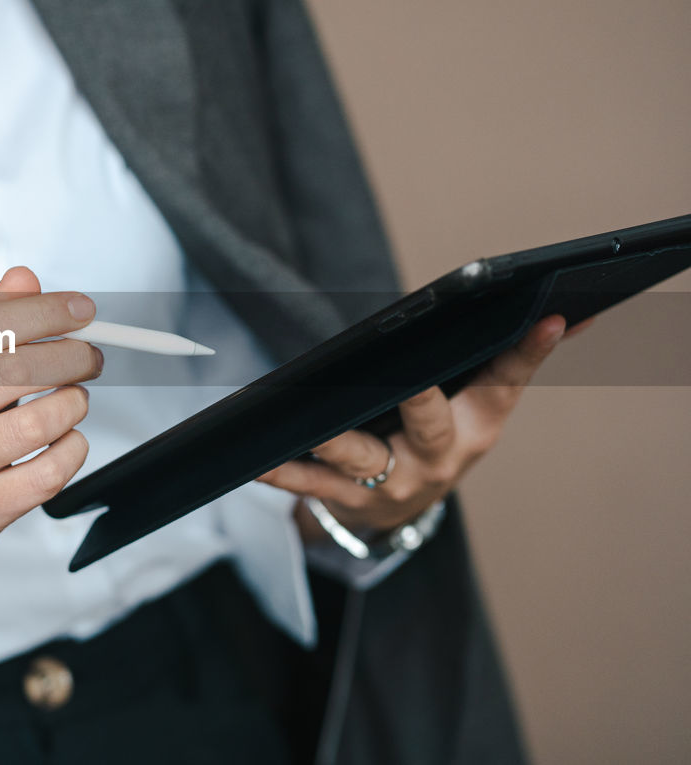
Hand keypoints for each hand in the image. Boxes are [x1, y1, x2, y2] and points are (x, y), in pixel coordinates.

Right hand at [0, 266, 100, 571]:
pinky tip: (67, 442)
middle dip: (70, 357)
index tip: (81, 309)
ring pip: (36, 425)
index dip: (43, 311)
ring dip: (73, 405)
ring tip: (73, 401)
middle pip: (15, 371)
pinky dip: (73, 450)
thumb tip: (23, 278)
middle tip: (90, 358)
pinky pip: (45, 474)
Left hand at [258, 314, 590, 537]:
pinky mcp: (346, 499)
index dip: (527, 353)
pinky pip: (310, 484)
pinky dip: (283, 471)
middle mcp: (437, 459)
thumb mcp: (477, 408)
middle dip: (420, 403)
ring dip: (335, 443)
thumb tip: (568, 314)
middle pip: (430, 425)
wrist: (401, 511)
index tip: (546, 320)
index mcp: (476, 428)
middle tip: (412, 380)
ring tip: (313, 427)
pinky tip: (257, 460)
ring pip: (361, 459)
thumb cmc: (438, 439)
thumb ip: (507, 361)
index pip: (505, 384)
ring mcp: (391, 483)